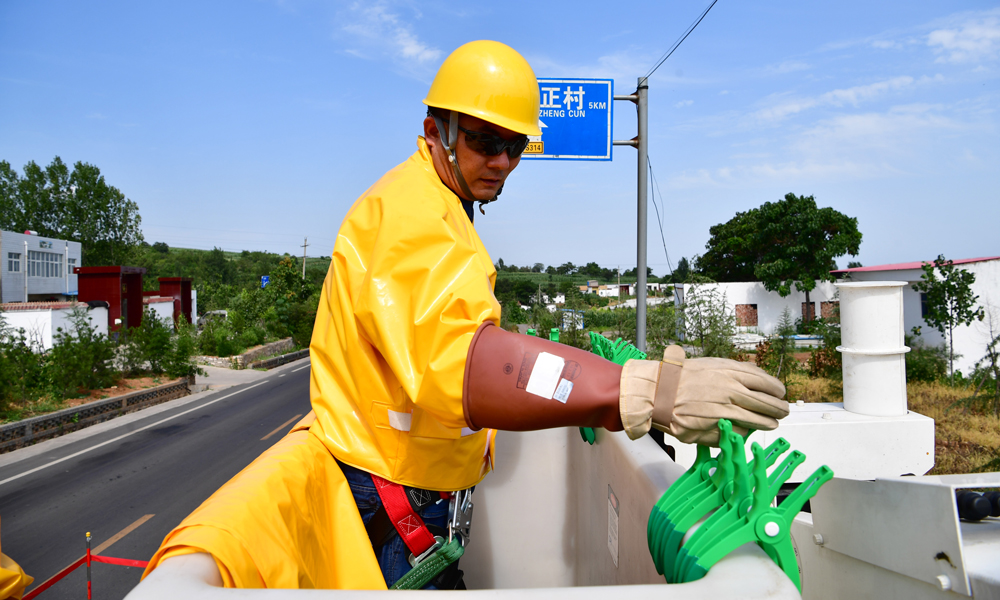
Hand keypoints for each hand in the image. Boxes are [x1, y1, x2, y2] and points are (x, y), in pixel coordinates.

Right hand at [618, 347, 787, 444]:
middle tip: (782, 411)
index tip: (780, 393)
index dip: (777, 390)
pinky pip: (740, 433)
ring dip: (768, 423)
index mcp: (731, 373)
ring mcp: (726, 411)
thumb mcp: (711, 364)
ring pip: (758, 420)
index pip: (767, 383)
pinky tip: (747, 431)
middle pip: (768, 403)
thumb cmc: (680, 378)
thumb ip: (734, 369)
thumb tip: (755, 370)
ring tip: (771, 423)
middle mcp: (732, 391)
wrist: (658, 393)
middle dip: (779, 409)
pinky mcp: (717, 428)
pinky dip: (746, 433)